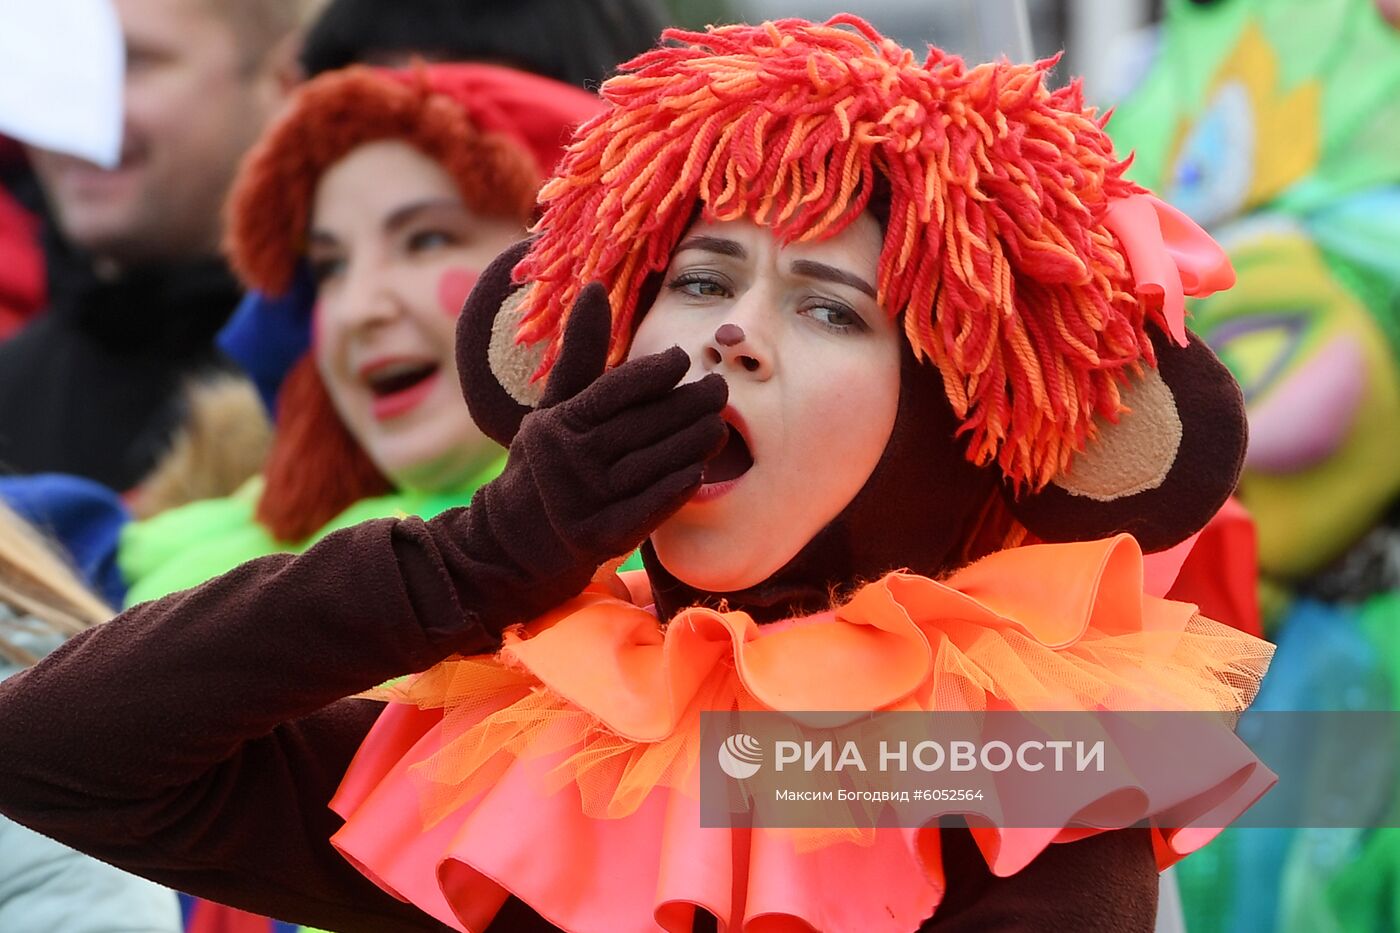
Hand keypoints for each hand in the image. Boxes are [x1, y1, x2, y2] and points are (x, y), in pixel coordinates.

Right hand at [457, 283, 727, 630]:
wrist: (516, 539)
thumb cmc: (546, 460)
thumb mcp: (555, 406)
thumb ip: (581, 351)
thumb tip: (594, 287)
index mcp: (556, 424)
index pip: (612, 392)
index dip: (650, 373)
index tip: (681, 358)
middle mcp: (566, 462)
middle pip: (640, 426)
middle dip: (686, 405)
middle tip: (718, 388)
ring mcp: (582, 502)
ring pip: (652, 464)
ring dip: (692, 444)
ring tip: (719, 425)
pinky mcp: (600, 537)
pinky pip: (649, 507)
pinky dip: (676, 487)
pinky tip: (698, 470)